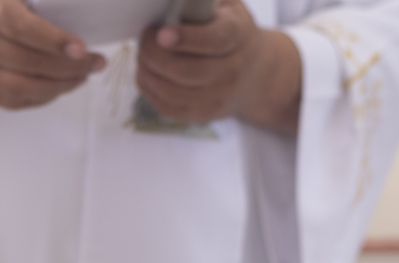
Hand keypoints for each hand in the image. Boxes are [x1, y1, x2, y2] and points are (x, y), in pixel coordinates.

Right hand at [0, 0, 105, 109]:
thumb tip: (58, 1)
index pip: (20, 27)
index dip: (53, 40)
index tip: (80, 47)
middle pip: (30, 62)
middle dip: (70, 66)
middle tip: (97, 61)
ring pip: (26, 88)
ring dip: (62, 85)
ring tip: (84, 76)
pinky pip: (17, 101)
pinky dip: (44, 97)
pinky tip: (62, 86)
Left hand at [136, 0, 301, 132]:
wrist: (255, 72)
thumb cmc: (231, 30)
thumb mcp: (227, 5)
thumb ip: (204, 0)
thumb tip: (177, 0)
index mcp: (238, 36)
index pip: (214, 40)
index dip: (186, 38)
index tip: (161, 34)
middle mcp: (232, 71)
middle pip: (185, 71)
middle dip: (153, 55)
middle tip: (145, 39)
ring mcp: (219, 97)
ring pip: (172, 92)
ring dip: (147, 73)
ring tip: (143, 56)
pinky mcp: (204, 115)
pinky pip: (168, 108)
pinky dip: (149, 91)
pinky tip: (146, 75)